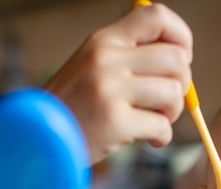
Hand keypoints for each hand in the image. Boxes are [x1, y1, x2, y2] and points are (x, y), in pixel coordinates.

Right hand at [45, 3, 192, 163]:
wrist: (38, 140)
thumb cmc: (73, 108)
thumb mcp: (92, 67)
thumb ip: (129, 56)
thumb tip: (180, 58)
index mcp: (103, 40)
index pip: (155, 16)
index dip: (180, 36)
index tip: (182, 58)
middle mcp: (107, 59)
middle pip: (176, 59)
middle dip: (182, 84)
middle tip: (167, 102)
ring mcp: (110, 89)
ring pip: (174, 92)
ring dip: (172, 113)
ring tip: (155, 122)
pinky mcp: (114, 121)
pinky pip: (162, 125)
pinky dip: (162, 136)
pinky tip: (149, 139)